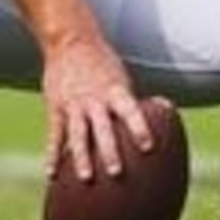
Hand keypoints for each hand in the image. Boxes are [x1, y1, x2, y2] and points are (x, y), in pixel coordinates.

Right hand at [41, 33, 155, 181]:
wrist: (71, 41)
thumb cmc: (103, 62)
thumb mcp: (122, 76)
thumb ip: (134, 99)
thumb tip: (167, 111)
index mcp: (116, 90)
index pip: (131, 111)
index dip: (140, 128)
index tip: (148, 147)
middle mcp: (96, 99)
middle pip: (104, 129)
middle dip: (110, 151)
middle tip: (117, 173)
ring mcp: (75, 104)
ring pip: (79, 135)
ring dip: (82, 158)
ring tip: (86, 178)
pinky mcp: (57, 107)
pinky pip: (55, 134)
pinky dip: (53, 154)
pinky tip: (52, 174)